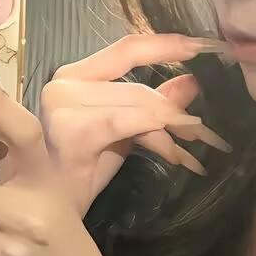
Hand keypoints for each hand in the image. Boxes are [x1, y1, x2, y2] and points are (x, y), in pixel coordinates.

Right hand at [40, 33, 231, 218]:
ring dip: (172, 128)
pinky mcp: (71, 130)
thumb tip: (191, 82)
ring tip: (196, 149)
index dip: (169, 44)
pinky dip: (156, 136)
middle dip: (175, 110)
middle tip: (208, 133)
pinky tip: (177, 155)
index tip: (206, 47)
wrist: (47, 210)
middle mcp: (64, 82)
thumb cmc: (80, 172)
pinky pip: (126, 124)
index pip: (128, 48)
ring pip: (137, 105)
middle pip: (138, 86)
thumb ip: (151, 107)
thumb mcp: (123, 133)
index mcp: (75, 75)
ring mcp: (63, 104)